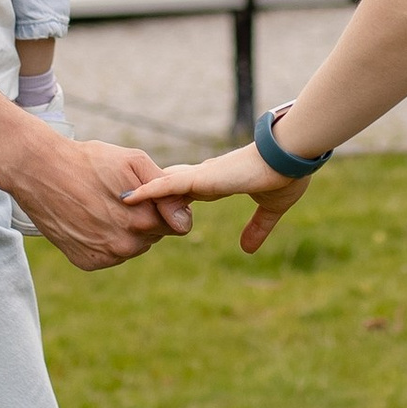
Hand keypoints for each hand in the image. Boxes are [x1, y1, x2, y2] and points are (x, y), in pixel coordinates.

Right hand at [12, 130, 191, 269]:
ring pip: (132, 247)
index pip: (177, 225)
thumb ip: (165, 189)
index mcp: (143, 221)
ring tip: (102, 205)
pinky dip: (105, 240)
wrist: (39, 170)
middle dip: (145, 218)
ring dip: (125, 231)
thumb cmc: (89, 161)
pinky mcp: (86, 262)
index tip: (151, 196)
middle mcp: (126, 246)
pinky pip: (110, 255)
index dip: (166, 208)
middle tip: (118, 196)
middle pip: (153, 236)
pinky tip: (90, 219)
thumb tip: (183, 217)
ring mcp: (104, 256)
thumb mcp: (134, 161)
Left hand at [125, 139, 307, 255]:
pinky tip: (128, 197)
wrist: (292, 157)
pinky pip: (168, 185)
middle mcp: (206, 176)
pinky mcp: (202, 177)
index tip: (154, 208)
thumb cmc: (286, 175)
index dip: (170, 199)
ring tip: (115, 201)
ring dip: (141, 194)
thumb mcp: (270, 209)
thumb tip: (247, 249)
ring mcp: (202, 176)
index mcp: (220, 181)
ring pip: (162, 184)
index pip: (187, 190)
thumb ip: (257, 227)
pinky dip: (148, 191)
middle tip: (123, 204)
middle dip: (147, 195)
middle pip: (167, 185)